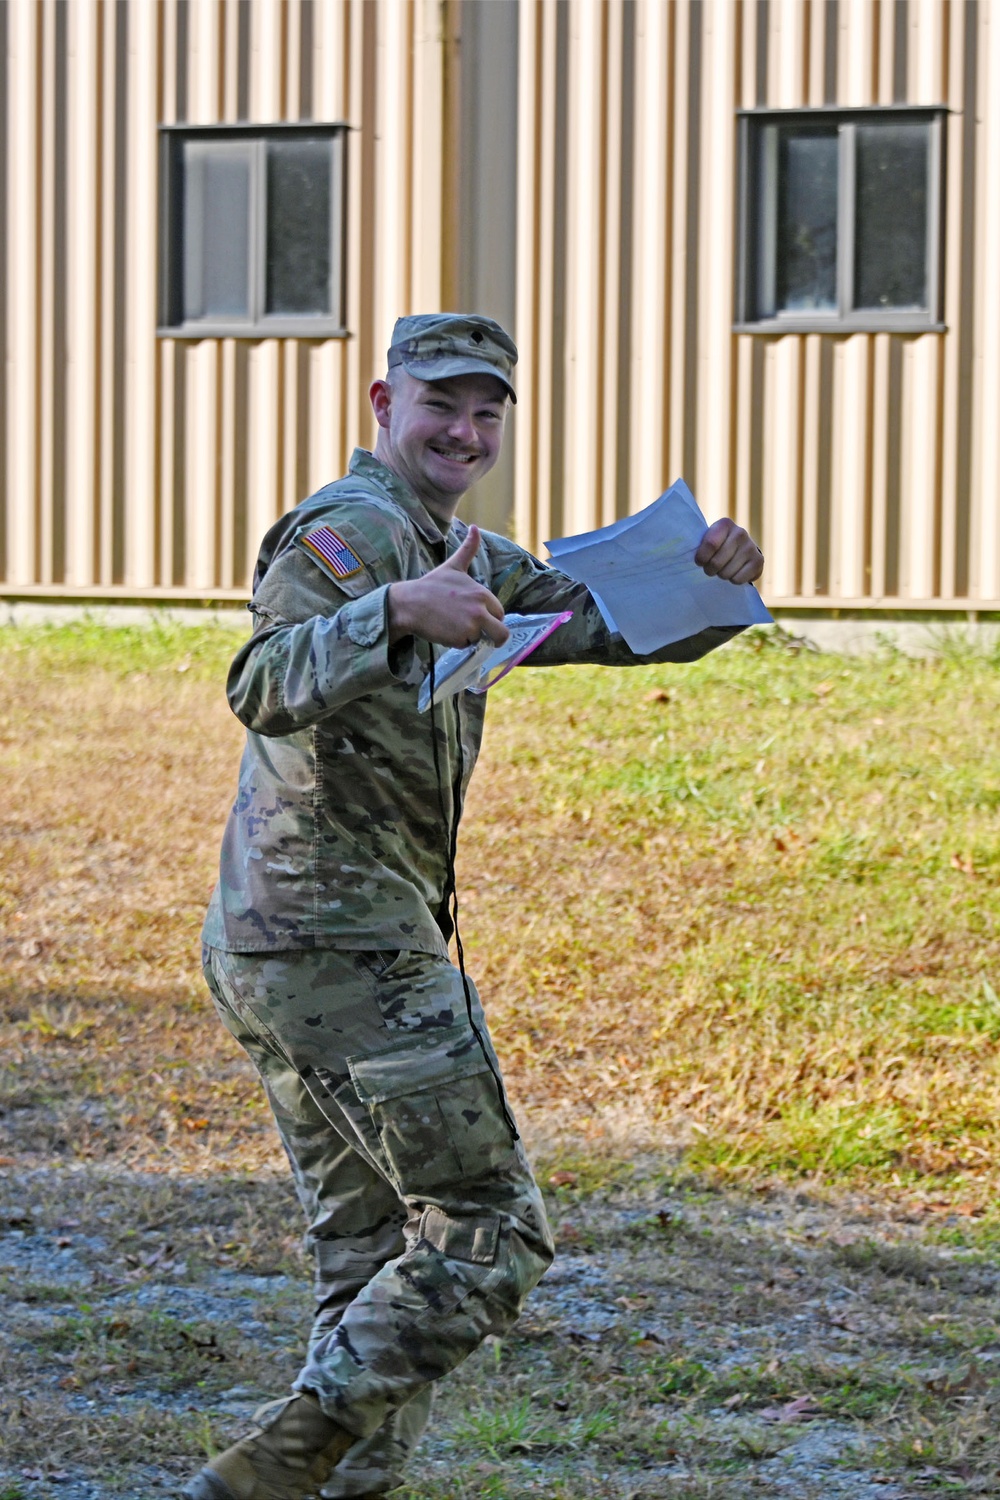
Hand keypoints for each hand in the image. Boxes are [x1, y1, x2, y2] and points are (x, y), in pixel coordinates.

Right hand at [387, 526, 509, 647]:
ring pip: (482, 640)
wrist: (409, 603)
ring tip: (453, 626)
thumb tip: (474, 527)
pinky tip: (445, 631)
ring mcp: (472, 625)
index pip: (499, 613)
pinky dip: (458, 643)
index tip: (473, 615)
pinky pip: (467, 647)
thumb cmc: (431, 586)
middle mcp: (481, 609)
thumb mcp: (453, 566)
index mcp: (482, 593)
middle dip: (487, 633)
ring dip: (471, 638)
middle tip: (467, 627)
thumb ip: (468, 549)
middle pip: (500, 632)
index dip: (488, 617)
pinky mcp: (461, 638)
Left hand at [694, 518, 763, 583]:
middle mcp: (740, 532)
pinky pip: (738, 579)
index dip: (701, 558)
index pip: (710, 544)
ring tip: (722, 569)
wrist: (742, 549)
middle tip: (710, 568)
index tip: (699, 562)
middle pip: (716, 562)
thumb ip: (698, 543)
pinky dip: (733, 580)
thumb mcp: (708, 538)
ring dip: (721, 575)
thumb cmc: (718, 545)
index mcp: (725, 524)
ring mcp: (751, 547)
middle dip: (710, 570)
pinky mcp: (758, 561)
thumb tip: (680, 553)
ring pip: (726, 573)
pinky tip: (734, 572)